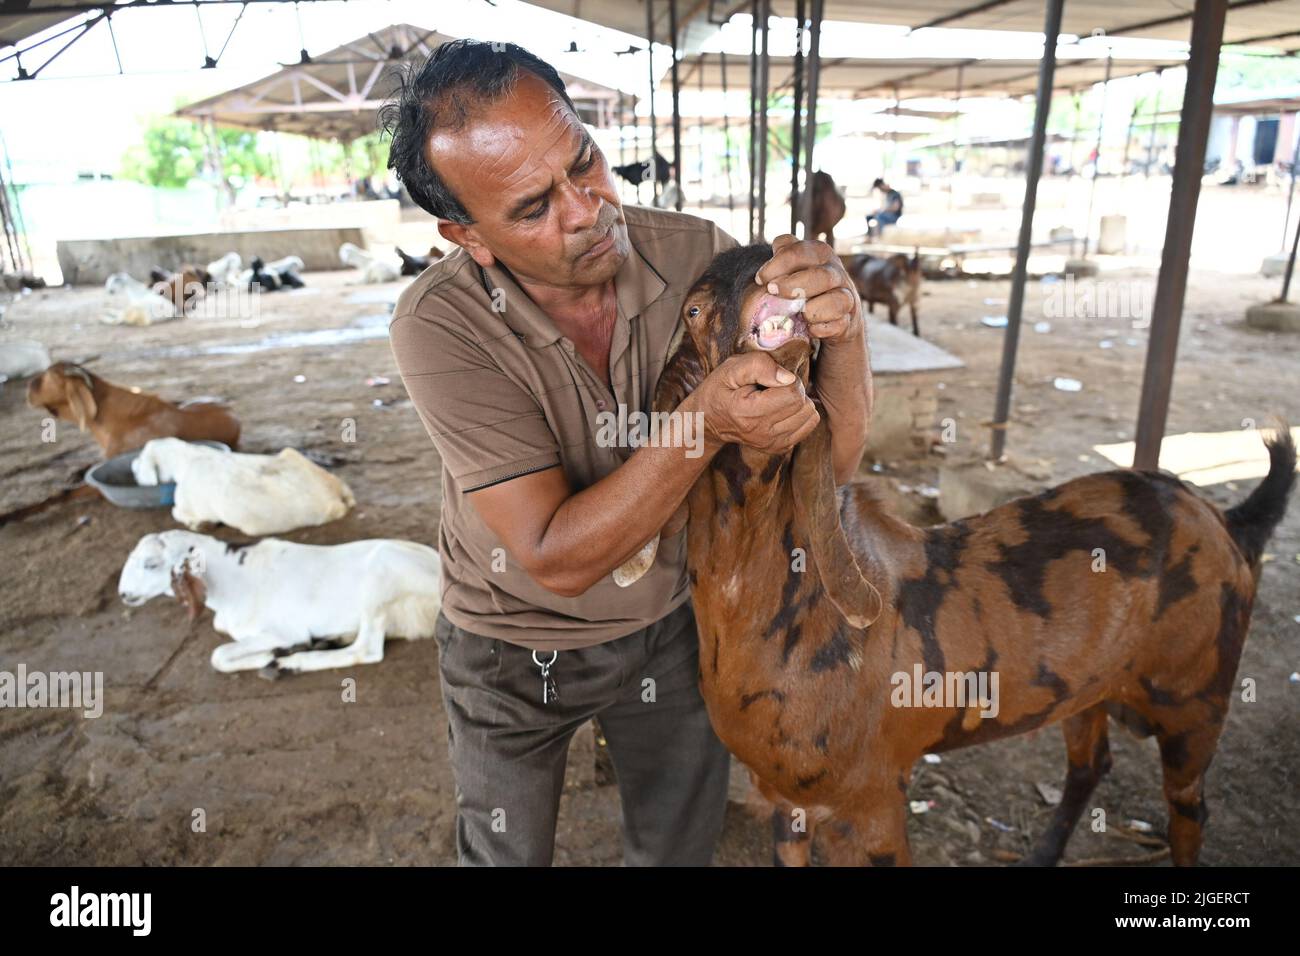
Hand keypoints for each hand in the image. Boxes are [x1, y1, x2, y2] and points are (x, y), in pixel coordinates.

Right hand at [687, 351, 818, 454]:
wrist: (707, 421)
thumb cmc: (720, 390)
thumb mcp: (731, 369)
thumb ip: (759, 365)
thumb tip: (789, 377)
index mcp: (749, 413)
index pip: (792, 394)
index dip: (787, 378)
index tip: (771, 378)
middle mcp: (762, 434)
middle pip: (803, 405)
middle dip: (795, 390)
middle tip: (775, 387)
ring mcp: (772, 445)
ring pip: (810, 417)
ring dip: (799, 402)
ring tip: (778, 398)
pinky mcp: (779, 449)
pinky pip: (808, 427)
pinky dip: (800, 415)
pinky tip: (782, 410)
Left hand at [755, 234, 862, 344]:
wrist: (834, 315)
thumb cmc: (804, 287)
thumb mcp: (792, 268)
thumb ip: (780, 260)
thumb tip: (764, 273)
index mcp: (819, 254)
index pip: (800, 251)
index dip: (778, 264)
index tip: (761, 279)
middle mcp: (835, 272)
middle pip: (821, 275)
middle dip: (792, 285)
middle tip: (773, 292)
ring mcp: (845, 297)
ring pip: (838, 300)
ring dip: (812, 310)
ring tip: (798, 314)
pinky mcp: (847, 321)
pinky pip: (838, 325)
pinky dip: (821, 328)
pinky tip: (809, 329)